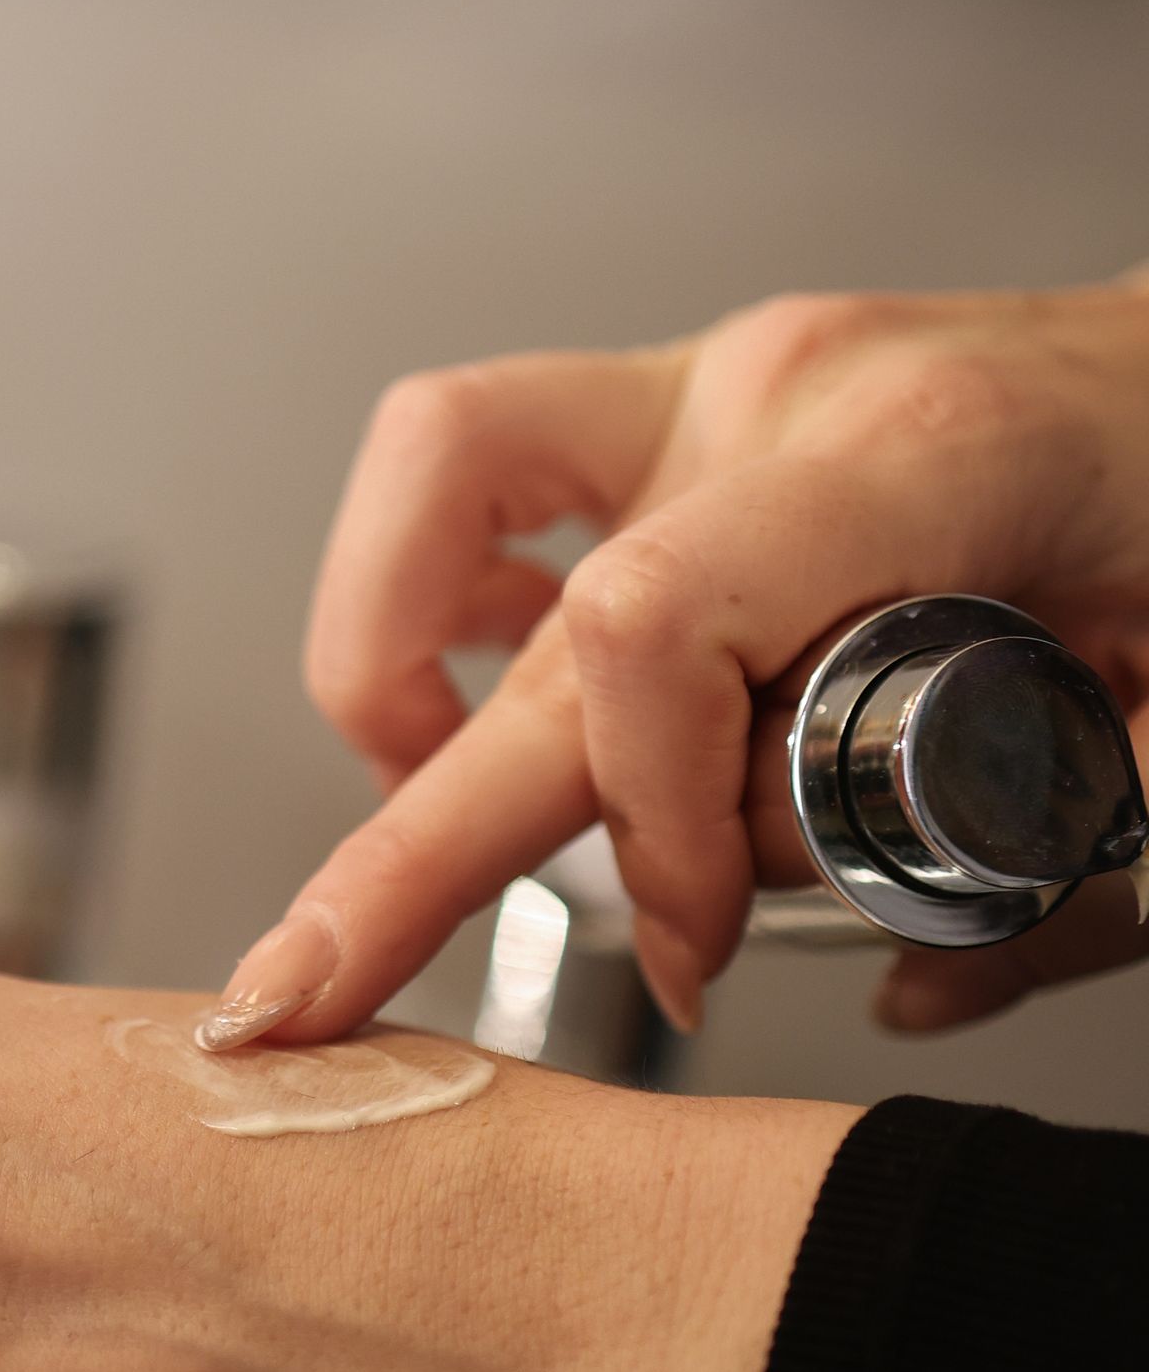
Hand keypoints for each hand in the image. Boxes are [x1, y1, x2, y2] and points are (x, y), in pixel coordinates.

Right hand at [197, 279, 1148, 1046]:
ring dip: (396, 665)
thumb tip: (908, 986)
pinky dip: (441, 599)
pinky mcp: (674, 407)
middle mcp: (776, 395)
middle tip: (300, 989)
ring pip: (440, 482)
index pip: (653, 627)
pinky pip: (477, 465)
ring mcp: (710, 382)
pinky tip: (490, 690)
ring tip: (433, 797)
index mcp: (916, 452)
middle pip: (517, 615)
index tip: (695, 950)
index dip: (648, 828)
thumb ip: (1076, 878)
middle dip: (400, 838)